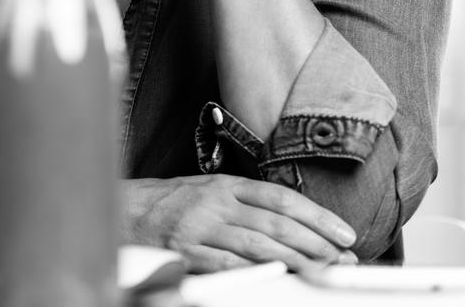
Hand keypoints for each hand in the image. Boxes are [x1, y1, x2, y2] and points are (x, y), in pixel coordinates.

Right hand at [121, 175, 357, 272]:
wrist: (120, 209)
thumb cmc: (167, 203)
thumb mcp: (207, 191)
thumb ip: (243, 203)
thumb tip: (292, 223)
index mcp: (224, 185)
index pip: (281, 197)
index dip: (317, 215)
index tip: (344, 233)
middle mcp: (215, 202)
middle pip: (277, 222)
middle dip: (317, 243)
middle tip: (343, 259)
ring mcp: (199, 227)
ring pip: (258, 244)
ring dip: (296, 260)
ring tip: (322, 272)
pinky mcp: (184, 251)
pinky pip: (225, 264)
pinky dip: (253, 272)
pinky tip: (276, 278)